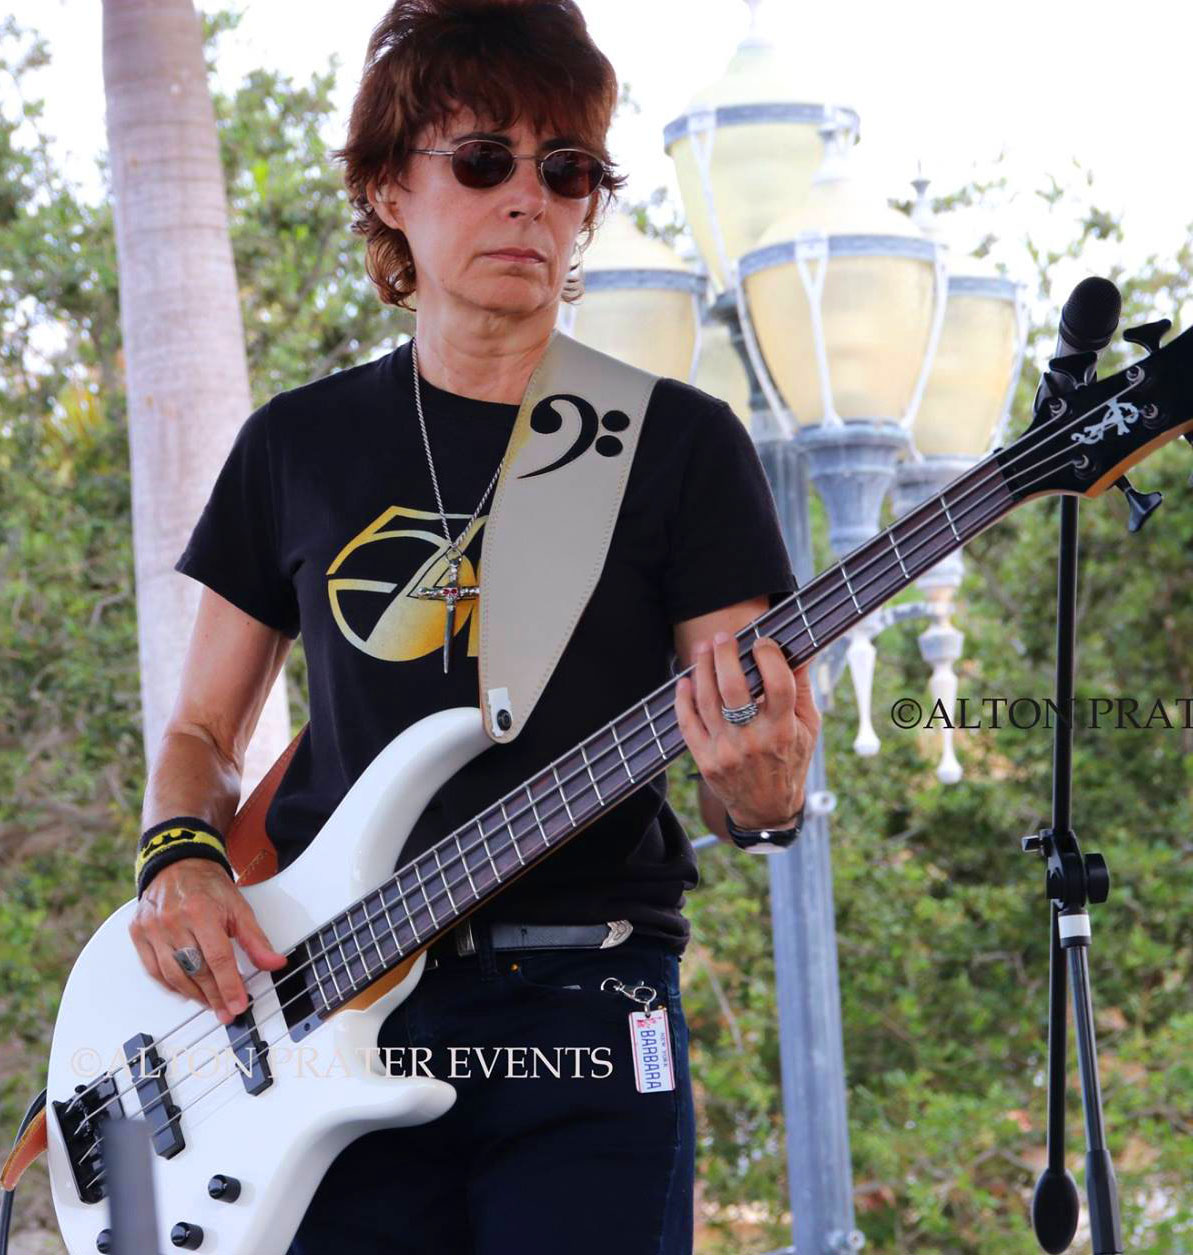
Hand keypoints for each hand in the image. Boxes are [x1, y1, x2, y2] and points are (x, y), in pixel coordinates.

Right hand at [129, 858, 287, 1023]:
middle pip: (195, 970)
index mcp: (200, 911)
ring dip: (194, 994)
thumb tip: (274, 963)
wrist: (178, 864)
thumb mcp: (239, 908)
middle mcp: (173, 920)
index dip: (229, 985)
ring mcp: (152, 928)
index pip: (217, 958)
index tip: (238, 1004)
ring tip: (211, 1003)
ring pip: (173, 974)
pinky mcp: (138, 933)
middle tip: (227, 1010)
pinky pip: (153, 970)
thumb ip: (256, 940)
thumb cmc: (208, 886)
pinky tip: (187, 991)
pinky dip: (171, 985)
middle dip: (214, 995)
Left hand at [674, 631, 819, 829]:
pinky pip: (688, 724)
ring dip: (702, 668)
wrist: (767, 810)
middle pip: (734, 687)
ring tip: (704, 648)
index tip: (762, 642)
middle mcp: (754, 740)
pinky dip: (683, 700)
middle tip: (724, 637)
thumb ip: (801, 688)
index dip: (769, 656)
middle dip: (726, 655)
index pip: (778, 683)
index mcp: (783, 729)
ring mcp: (726, 751)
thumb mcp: (808, 727)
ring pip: (707, 700)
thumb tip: (802, 650)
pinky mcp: (705, 760)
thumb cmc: (790, 760)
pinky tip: (685, 681)